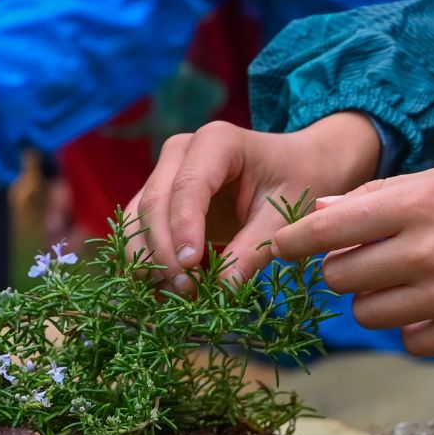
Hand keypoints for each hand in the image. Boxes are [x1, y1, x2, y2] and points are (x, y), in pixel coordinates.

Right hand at [125, 113, 379, 291]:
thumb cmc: (295, 182)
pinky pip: (140, 229)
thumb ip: (254, 248)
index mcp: (216, 141)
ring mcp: (164, 173)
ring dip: (148, 257)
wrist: (295, 167)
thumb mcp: (285, 214)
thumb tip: (223, 288)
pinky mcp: (159, 198)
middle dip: (164, 250)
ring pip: (138, 217)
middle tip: (185, 289)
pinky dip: (146, 259)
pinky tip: (161, 288)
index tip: (190, 266)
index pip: (189, 186)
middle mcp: (180, 152)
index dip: (184, 227)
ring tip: (175, 293)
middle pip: (155, 202)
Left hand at [272, 160, 433, 355]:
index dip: (295, 242)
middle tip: (372, 258)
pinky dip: (412, 327)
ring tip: (411, 279)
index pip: (328, 230)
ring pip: (367, 314)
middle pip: (340, 279)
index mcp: (417, 205)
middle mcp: (428, 251)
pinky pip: (407, 342)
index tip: (281, 248)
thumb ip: (376, 198)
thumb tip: (316, 215)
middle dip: (344, 270)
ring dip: (376, 299)